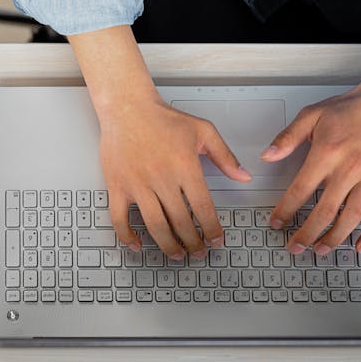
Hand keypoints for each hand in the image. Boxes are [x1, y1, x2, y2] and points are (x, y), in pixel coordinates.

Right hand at [99, 93, 251, 257]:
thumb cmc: (163, 118)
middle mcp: (161, 178)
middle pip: (180, 222)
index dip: (212, 229)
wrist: (127, 107)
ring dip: (168, 245)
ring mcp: (137, 184)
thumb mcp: (203, 131)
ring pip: (154, 225)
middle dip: (193, 242)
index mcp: (184, 166)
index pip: (202, 208)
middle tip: (199, 251)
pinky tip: (137, 244)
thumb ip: (225, 156)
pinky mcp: (117, 186)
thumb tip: (244, 177)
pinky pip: (119, 218)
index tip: (216, 240)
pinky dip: (127, 235)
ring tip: (177, 254)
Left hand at [263, 87, 360, 254]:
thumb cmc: (350, 109)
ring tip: (320, 250)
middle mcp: (349, 170)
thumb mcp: (312, 115)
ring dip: (334, 238)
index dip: (286, 210)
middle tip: (294, 247)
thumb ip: (287, 137)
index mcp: (327, 154)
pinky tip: (359, 246)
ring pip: (351, 218)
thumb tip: (267, 155)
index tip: (276, 222)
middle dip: (307, 234)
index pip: (301, 190)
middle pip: (325, 211)